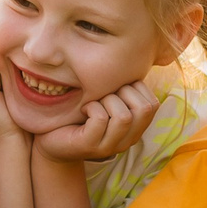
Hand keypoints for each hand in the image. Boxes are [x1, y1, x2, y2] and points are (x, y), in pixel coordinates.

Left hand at [34, 77, 159, 163]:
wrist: (53, 140)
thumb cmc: (81, 115)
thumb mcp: (107, 100)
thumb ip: (122, 88)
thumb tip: (131, 60)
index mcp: (136, 129)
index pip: (153, 104)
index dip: (136, 87)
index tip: (116, 87)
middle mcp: (127, 141)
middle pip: (144, 109)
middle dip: (123, 92)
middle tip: (104, 93)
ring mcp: (109, 146)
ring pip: (123, 116)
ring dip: (107, 100)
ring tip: (94, 102)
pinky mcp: (90, 147)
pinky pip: (100, 119)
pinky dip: (91, 107)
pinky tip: (84, 108)